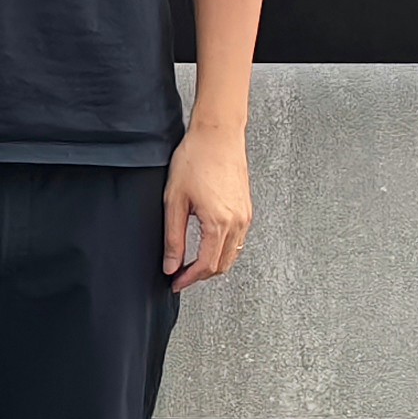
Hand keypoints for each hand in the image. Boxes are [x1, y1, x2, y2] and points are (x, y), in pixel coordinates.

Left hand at [164, 122, 251, 293]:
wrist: (217, 135)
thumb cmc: (195, 159)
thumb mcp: (175, 201)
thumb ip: (173, 237)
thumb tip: (170, 264)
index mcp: (219, 222)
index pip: (207, 265)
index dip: (189, 279)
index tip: (175, 283)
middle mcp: (238, 222)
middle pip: (223, 265)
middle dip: (201, 275)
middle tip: (180, 276)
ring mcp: (246, 216)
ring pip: (233, 254)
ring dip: (213, 263)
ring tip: (191, 263)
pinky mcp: (247, 209)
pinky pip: (238, 240)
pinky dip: (223, 249)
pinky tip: (208, 245)